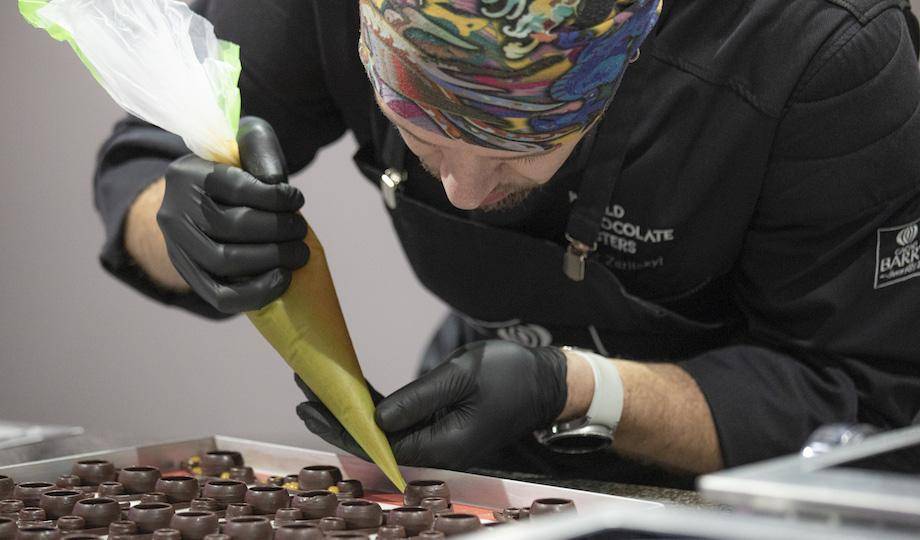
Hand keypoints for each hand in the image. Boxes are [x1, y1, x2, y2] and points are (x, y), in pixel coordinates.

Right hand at [157, 117, 308, 312]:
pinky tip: (283, 279)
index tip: (296, 199)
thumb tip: (274, 183)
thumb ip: (262, 153)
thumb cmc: (239, 168)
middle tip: (300, 230)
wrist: (211, 200)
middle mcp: (173, 212)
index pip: (233, 186)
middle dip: (277, 229)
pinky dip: (257, 292)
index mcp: (186, 174)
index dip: (274, 196)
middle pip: (230, 226)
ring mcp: (177, 248)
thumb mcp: (247, 144)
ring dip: (272, 259)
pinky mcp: (189, 277)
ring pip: (224, 261)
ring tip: (299, 253)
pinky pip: (220, 296)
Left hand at [295, 340, 567, 469]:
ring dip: (352, 408)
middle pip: (374, 438)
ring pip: (384, 429)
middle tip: (303, 390)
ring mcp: (438, 437)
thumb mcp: (463, 378)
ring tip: (319, 386)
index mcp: (442, 444)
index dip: (339, 424)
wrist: (548, 382)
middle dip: (336, 416)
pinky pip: (402, 418)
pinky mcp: (441, 423)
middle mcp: (436, 448)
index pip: (377, 442)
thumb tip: (375, 415)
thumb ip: (418, 398)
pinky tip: (354, 390)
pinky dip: (376, 404)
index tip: (310, 403)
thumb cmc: (512, 376)